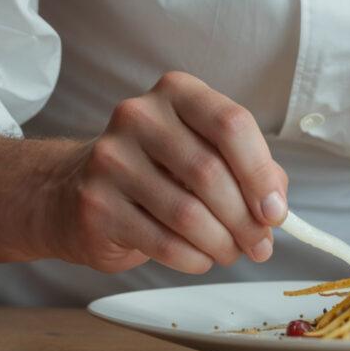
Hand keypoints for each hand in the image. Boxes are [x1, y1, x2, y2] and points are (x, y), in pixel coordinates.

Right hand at [42, 71, 288, 275]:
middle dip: (245, 218)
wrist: (73, 190)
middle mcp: (139, 116)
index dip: (261, 172)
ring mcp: (111, 160)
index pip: (232, 124)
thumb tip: (274, 208)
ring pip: (188, 213)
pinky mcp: (96, 205)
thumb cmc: (156, 169)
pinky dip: (193, 258)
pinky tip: (201, 258)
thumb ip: (246, 169)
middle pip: (210, 172)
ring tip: (231, 252)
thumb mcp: (203, 150)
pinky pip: (162, 241)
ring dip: (222, 243)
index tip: (276, 210)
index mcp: (177, 91)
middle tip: (260, 244)